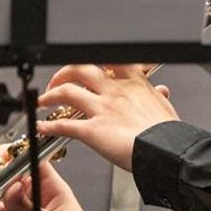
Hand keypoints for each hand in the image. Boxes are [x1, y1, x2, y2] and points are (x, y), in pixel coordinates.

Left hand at [36, 63, 178, 170]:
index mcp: (133, 83)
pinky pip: (63, 126)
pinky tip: (43, 128)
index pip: (108, 59)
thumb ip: (157, 96)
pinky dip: (48, 126)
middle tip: (59, 82)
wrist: (167, 150)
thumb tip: (161, 91)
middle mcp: (114, 92)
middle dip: (64, 73)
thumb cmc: (168, 132)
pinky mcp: (92, 130)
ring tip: (43, 100)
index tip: (85, 67)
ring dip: (49, 95)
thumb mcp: (165, 106)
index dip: (93, 60)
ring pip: (66, 92)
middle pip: (81, 69)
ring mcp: (102, 109)